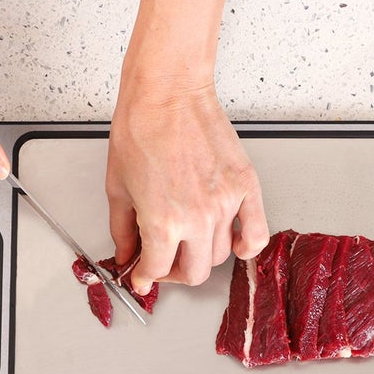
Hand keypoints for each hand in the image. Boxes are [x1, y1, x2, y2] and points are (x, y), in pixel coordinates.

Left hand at [106, 70, 268, 293]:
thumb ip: (123, 230)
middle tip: (162, 262)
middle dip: (173, 273)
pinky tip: (232, 244)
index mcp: (163, 222)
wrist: (167, 95)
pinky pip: (256, 234)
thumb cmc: (139, 131)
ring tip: (186, 242)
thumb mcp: (117, 188)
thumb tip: (127, 255)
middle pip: (194, 272)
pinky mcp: (245, 186)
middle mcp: (198, 218)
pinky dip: (245, 247)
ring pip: (220, 255)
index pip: (157, 270)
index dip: (146, 277)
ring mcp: (226, 204)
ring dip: (201, 256)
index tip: (143, 277)